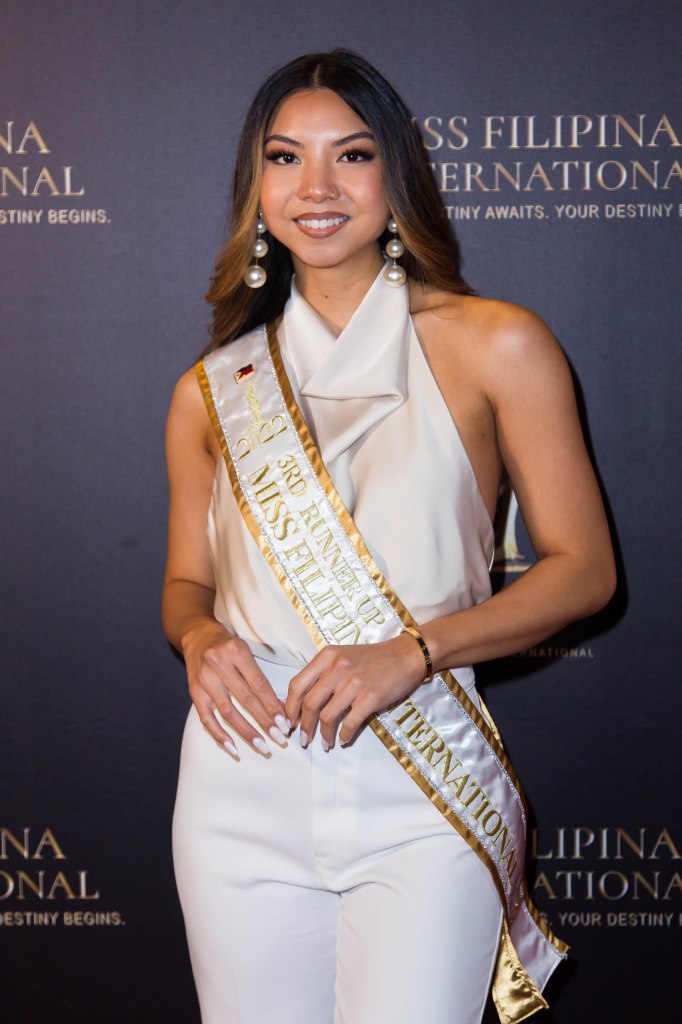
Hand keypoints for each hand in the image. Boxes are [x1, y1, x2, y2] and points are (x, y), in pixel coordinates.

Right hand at [182, 619, 290, 755]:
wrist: (197, 636)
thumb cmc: (228, 646)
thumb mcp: (245, 652)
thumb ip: (259, 677)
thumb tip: (278, 708)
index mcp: (236, 651)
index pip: (258, 684)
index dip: (272, 705)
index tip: (286, 723)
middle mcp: (219, 664)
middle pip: (245, 698)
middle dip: (265, 721)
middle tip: (280, 738)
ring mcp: (204, 679)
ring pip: (228, 711)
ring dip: (246, 731)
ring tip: (262, 746)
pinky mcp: (194, 691)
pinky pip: (206, 717)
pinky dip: (219, 734)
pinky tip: (233, 747)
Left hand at [285, 632, 424, 749]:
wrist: (406, 655)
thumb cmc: (373, 658)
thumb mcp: (342, 657)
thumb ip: (323, 674)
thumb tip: (303, 703)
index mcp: (326, 657)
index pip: (297, 685)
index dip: (289, 708)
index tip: (289, 722)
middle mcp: (337, 667)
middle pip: (309, 703)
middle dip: (303, 725)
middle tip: (304, 739)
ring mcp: (354, 682)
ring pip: (327, 716)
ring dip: (324, 734)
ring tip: (325, 743)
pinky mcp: (371, 697)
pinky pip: (350, 723)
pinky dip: (344, 735)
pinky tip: (343, 739)